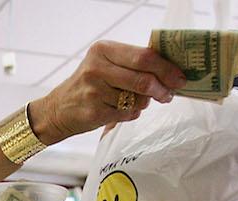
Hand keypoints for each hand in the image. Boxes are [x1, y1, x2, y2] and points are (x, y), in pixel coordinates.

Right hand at [29, 41, 186, 144]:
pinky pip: (127, 114)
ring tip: (135, 102)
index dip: (166, 68)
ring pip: (137, 99)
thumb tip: (170, 71)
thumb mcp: (105, 64)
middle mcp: (96, 67)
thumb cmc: (89, 85)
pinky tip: (122, 110)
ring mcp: (94, 90)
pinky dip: (131, 113)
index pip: (144, 57)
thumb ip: (132, 63)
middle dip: (162, 89)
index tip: (180, 78)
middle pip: (143, 79)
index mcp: (103, 50)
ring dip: (143, 103)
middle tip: (168, 95)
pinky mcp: (94, 111)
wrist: (58, 109)